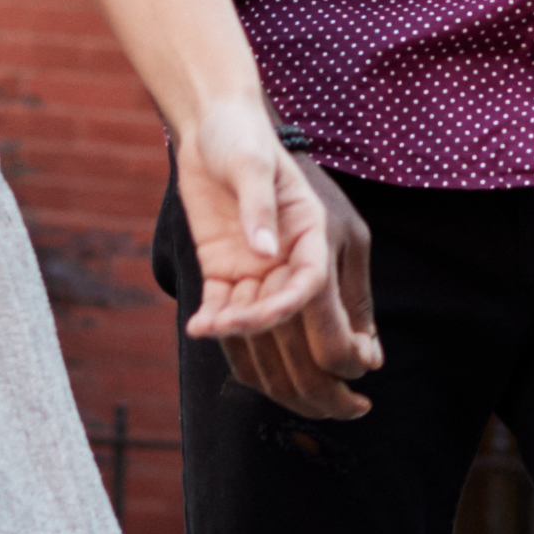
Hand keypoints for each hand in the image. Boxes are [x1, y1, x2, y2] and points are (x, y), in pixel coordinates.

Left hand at [181, 112, 373, 420]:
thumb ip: (260, 208)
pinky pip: (230, 312)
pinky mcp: (229, 271)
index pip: (324, 297)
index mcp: (319, 237)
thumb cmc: (242, 136)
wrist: (213, 124)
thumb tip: (267, 253)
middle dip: (315, 369)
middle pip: (309, 329)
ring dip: (257, 351)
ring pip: (267, 330)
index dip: (328, 333)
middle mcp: (296, 260)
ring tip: (229, 350)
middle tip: (332, 409)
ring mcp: (262, 270)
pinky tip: (201, 330)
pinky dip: (219, 327)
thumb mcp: (253, 162)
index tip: (328, 362)